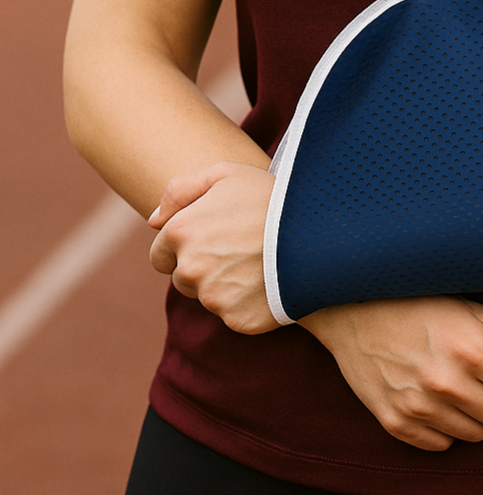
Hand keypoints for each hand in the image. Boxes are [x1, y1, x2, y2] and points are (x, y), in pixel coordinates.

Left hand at [148, 161, 278, 333]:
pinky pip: (233, 315)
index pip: (160, 255)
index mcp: (180, 232)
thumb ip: (180, 190)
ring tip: (257, 262)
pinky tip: (268, 281)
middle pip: (184, 278)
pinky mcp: (237, 320)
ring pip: (209, 297)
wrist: (317, 233)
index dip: (185, 247)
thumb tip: (153, 221)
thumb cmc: (271, 197)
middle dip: (203, 267)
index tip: (212, 238)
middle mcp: (190, 269)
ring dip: (225, 285)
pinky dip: (247, 303)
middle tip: (239, 248)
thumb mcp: (226, 174)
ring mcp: (213, 298)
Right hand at [301, 296, 482, 450]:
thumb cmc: (418, 301)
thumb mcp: (474, 310)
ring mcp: (420, 408)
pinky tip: (431, 395)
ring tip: (454, 379)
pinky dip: (445, 426)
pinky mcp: (397, 424)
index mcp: (473, 350)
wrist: (351, 309)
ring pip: (479, 436)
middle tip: (480, 371)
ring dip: (476, 413)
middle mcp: (447, 384)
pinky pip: (444, 445)